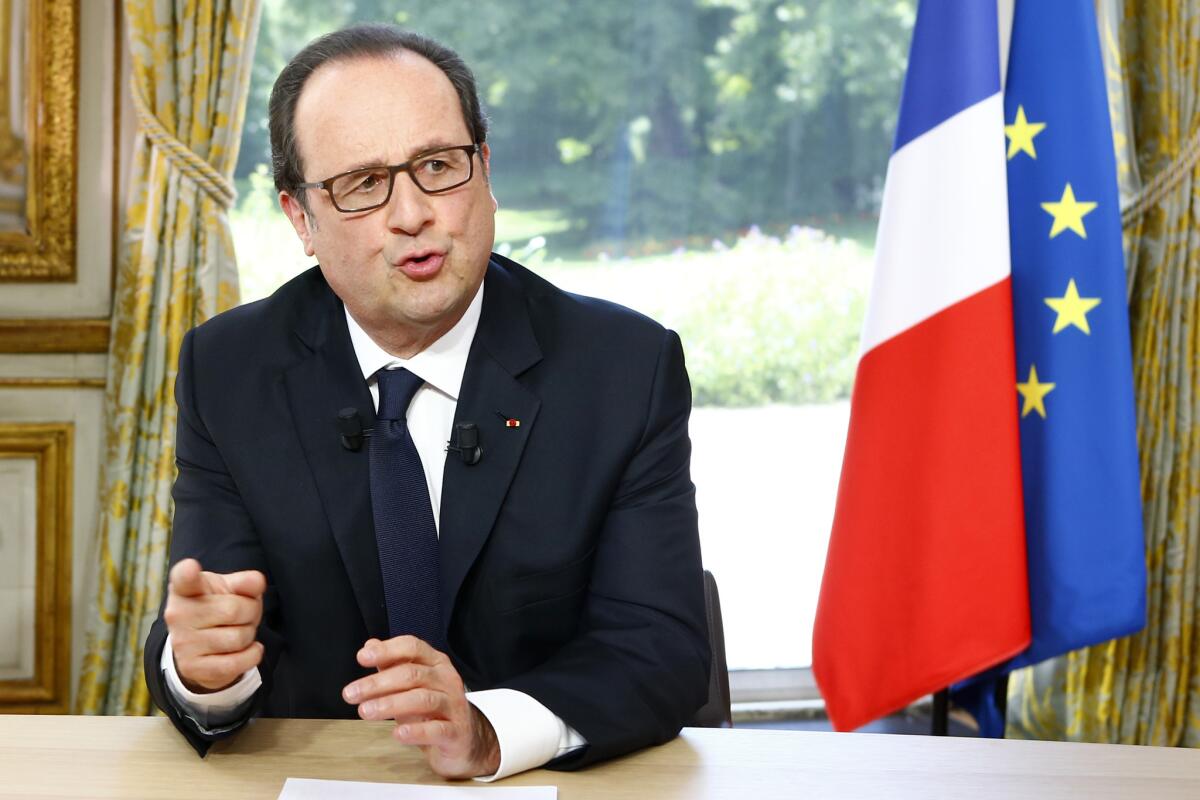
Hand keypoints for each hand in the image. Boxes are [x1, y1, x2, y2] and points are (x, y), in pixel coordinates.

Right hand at [163, 558, 265, 692]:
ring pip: (238, 638)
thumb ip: (245, 582)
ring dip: (250, 634)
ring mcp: (182, 642)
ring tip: (240, 630)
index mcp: (185, 588)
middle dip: (251, 612)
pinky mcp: (192, 668)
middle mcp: (177, 614)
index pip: (184, 578)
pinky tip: (248, 648)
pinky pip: (235, 664)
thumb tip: (257, 582)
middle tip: (245, 614)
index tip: (191, 568)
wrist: (201, 646)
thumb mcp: (229, 589)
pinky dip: (251, 656)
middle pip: (234, 610)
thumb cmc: (218, 608)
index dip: (188, 572)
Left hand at [342, 636, 500, 778]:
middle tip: (351, 694)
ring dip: (390, 704)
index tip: (361, 658)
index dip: (387, 650)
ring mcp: (454, 705)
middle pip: (412, 674)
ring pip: (423, 699)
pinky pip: (437, 729)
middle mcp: (447, 679)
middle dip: (378, 683)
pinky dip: (416, 731)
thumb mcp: (411, 684)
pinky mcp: (456, 732)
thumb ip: (391, 665)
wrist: (464, 739)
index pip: (412, 647)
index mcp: (435, 663)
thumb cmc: (434, 709)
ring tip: (365, 712)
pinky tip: (398, 733)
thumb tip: (370, 646)